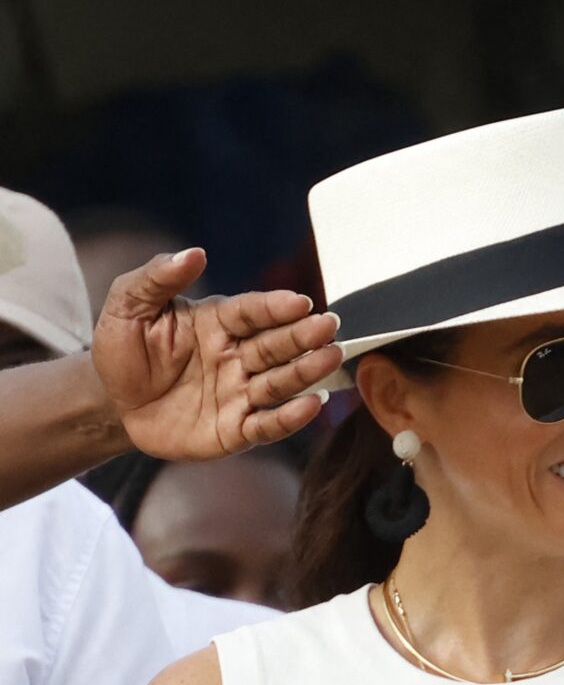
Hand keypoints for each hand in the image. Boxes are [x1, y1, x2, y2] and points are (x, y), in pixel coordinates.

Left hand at [92, 251, 340, 459]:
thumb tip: (194, 253)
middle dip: (303, 335)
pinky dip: (291, 417)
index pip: (252, 312)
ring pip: (280, 381)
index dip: (275, 308)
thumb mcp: (127, 306)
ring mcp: (240, 394)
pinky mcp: (236, 430)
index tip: (300, 302)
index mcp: (218, 323)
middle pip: (276, 344)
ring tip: (331, 356)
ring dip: (307, 370)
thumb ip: (157, 277)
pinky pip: (267, 424)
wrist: (112, 403)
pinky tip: (312, 405)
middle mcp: (237, 356)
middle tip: (328, 325)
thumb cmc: (124, 350)